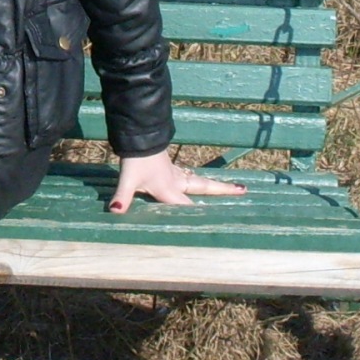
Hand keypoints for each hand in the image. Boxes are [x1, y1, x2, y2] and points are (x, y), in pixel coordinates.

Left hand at [108, 149, 245, 212]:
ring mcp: (174, 173)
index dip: (202, 216)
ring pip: (199, 181)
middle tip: (243, 190)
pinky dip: (200, 181)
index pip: (188, 207)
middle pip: (205, 187)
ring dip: (214, 185)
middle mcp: (177, 182)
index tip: (221, 223)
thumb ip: (122, 197)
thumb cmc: (135, 160)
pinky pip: (189, 177)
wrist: (137, 136)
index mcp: (170, 189)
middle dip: (223, 190)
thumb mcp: (127, 179)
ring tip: (233, 187)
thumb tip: (115, 212)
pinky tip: (197, 181)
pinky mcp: (169, 167)